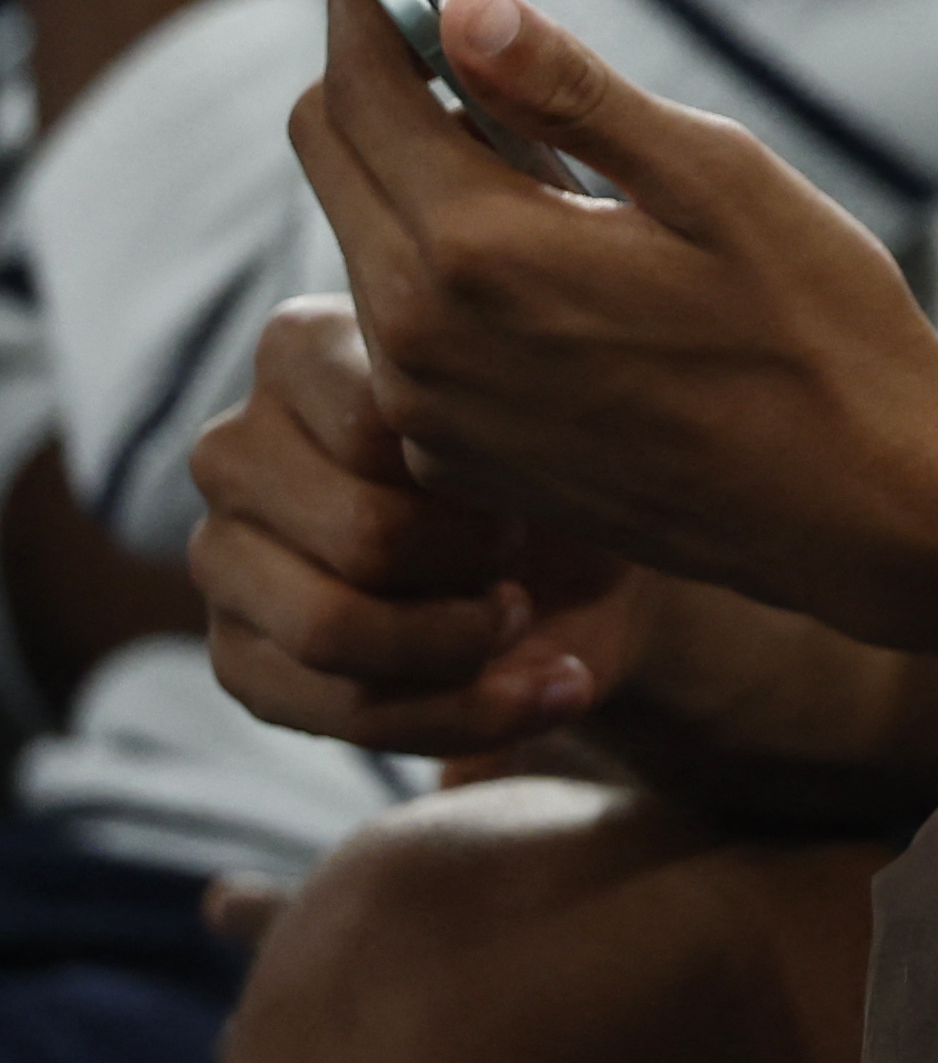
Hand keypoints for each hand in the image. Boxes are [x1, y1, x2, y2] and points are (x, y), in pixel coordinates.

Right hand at [187, 292, 645, 757]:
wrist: (589, 554)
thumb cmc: (563, 456)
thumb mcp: (560, 411)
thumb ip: (503, 401)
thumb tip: (462, 451)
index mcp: (301, 348)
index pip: (383, 427)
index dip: (482, 475)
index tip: (540, 471)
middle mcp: (235, 448)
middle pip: (364, 536)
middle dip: (481, 568)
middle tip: (528, 556)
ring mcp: (222, 557)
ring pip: (334, 632)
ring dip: (468, 646)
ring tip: (526, 618)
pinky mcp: (241, 658)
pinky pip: (343, 713)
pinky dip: (470, 715)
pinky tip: (553, 688)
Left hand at [285, 0, 937, 626]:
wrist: (859, 510)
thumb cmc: (816, 331)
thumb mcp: (716, 178)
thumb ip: (571, 91)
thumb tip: (461, 0)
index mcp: (477, 250)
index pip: (359, 91)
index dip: (363, 7)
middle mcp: (417, 338)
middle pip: (331, 159)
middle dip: (373, 81)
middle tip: (451, 39)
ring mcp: (426, 410)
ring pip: (363, 242)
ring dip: (415, 176)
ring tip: (539, 159)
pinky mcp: (454, 458)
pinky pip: (405, 331)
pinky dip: (444, 270)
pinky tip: (555, 267)